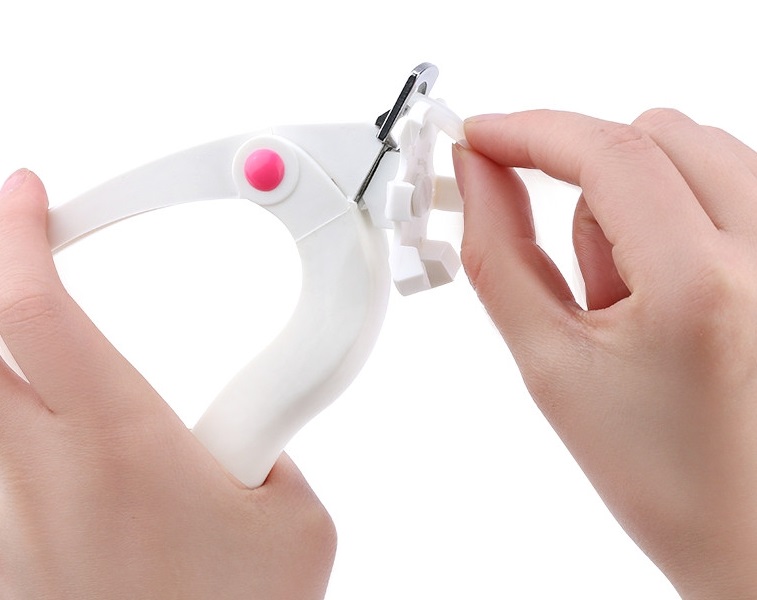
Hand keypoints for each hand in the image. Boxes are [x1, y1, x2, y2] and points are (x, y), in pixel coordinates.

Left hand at [0, 170, 335, 598]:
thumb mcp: (291, 519)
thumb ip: (273, 444)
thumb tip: (251, 417)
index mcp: (119, 447)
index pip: (36, 311)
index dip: (16, 232)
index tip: (26, 189)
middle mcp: (40, 475)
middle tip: (13, 236)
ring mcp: (6, 516)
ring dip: (9, 356)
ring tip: (38, 329)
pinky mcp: (4, 549)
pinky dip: (14, 416)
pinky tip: (49, 421)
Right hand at [453, 109, 756, 598]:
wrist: (747, 533)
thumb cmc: (665, 478)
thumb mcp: (552, 365)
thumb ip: (500, 256)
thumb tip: (478, 180)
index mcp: (701, 286)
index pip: (607, 153)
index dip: (529, 132)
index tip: (481, 138)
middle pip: (655, 136)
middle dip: (587, 177)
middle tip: (571, 265)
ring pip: (694, 154)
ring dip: (636, 204)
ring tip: (630, 301)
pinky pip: (730, 184)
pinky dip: (679, 212)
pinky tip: (669, 289)